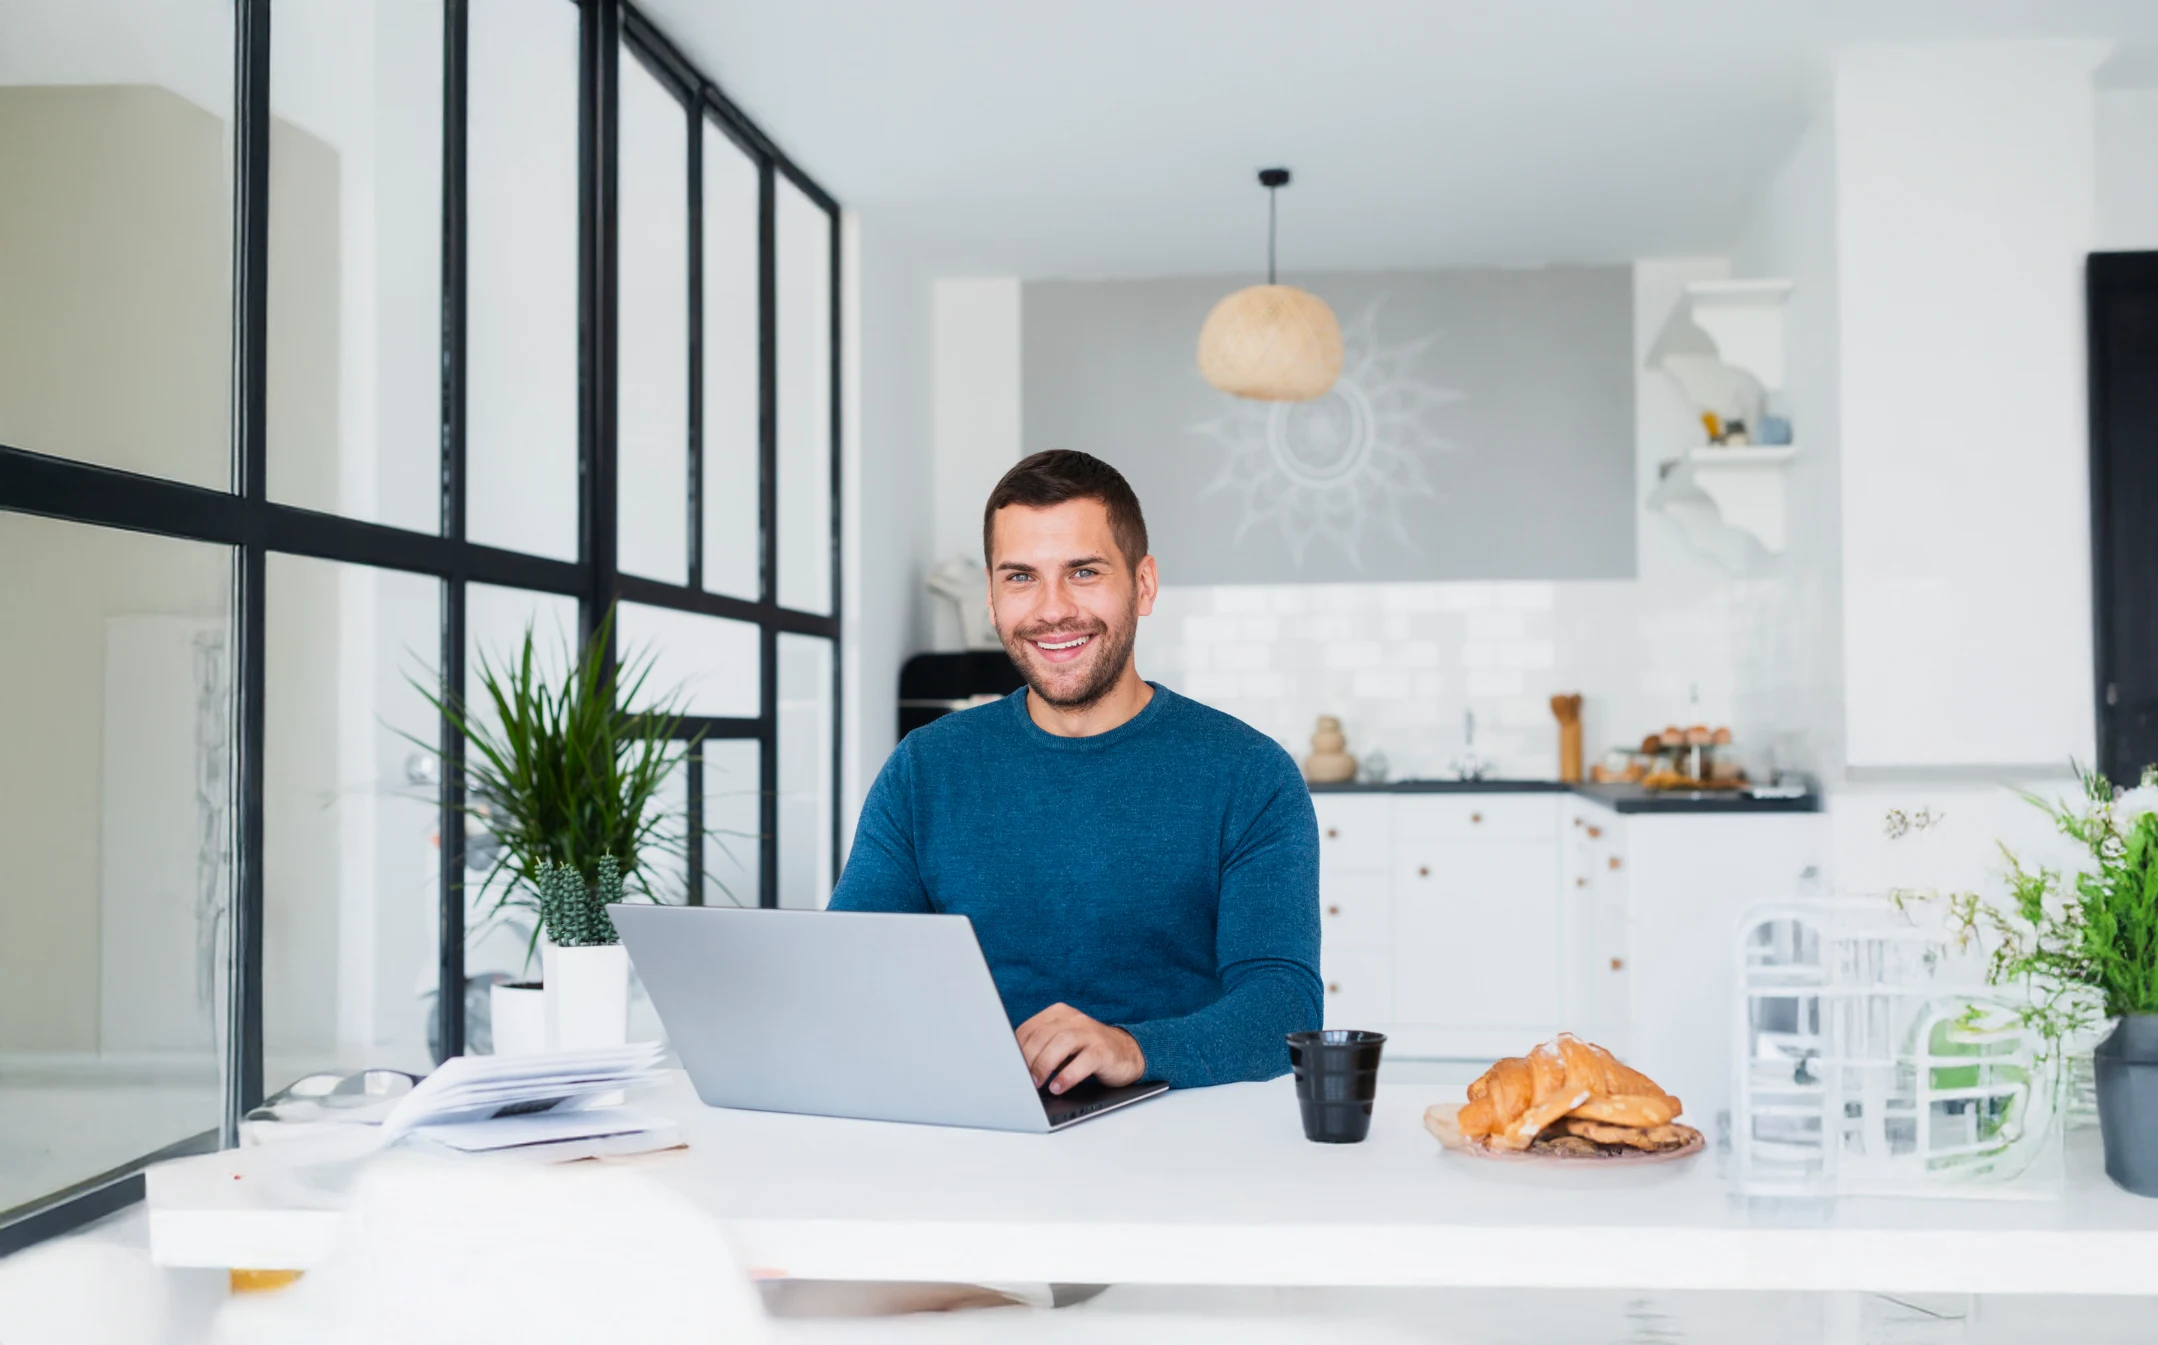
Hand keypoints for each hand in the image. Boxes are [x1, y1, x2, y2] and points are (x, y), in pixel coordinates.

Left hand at [1015, 1002, 1145, 1093]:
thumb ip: (1042, 1047)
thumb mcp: (1062, 1043)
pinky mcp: (1103, 1050)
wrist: (1127, 1053)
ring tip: (1036, 1084)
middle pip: (1043, 1035)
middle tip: (1021, 1079)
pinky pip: (1084, 1061)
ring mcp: (1090, 1033)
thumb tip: (1013, 1065)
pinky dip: (1068, 1075)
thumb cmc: (1087, 1050)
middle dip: (1028, 1059)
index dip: (1016, 1049)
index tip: (1008, 1067)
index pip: (1029, 1028)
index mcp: (1059, 1014)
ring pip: (1062, 1043)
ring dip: (1045, 1065)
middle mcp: (1074, 1019)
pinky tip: (1058, 1087)